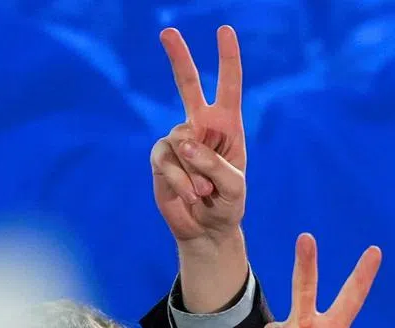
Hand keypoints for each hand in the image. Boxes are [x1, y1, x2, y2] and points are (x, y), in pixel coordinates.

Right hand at [151, 26, 245, 243]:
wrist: (208, 230)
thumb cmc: (229, 205)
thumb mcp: (234, 187)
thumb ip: (214, 163)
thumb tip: (181, 142)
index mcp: (228, 126)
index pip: (229, 87)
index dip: (227, 59)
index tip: (225, 30)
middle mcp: (201, 127)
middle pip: (187, 86)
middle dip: (179, 58)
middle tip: (167, 30)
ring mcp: (177, 141)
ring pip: (182, 143)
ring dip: (196, 173)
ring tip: (206, 193)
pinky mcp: (160, 158)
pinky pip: (167, 161)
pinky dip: (181, 181)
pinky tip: (192, 196)